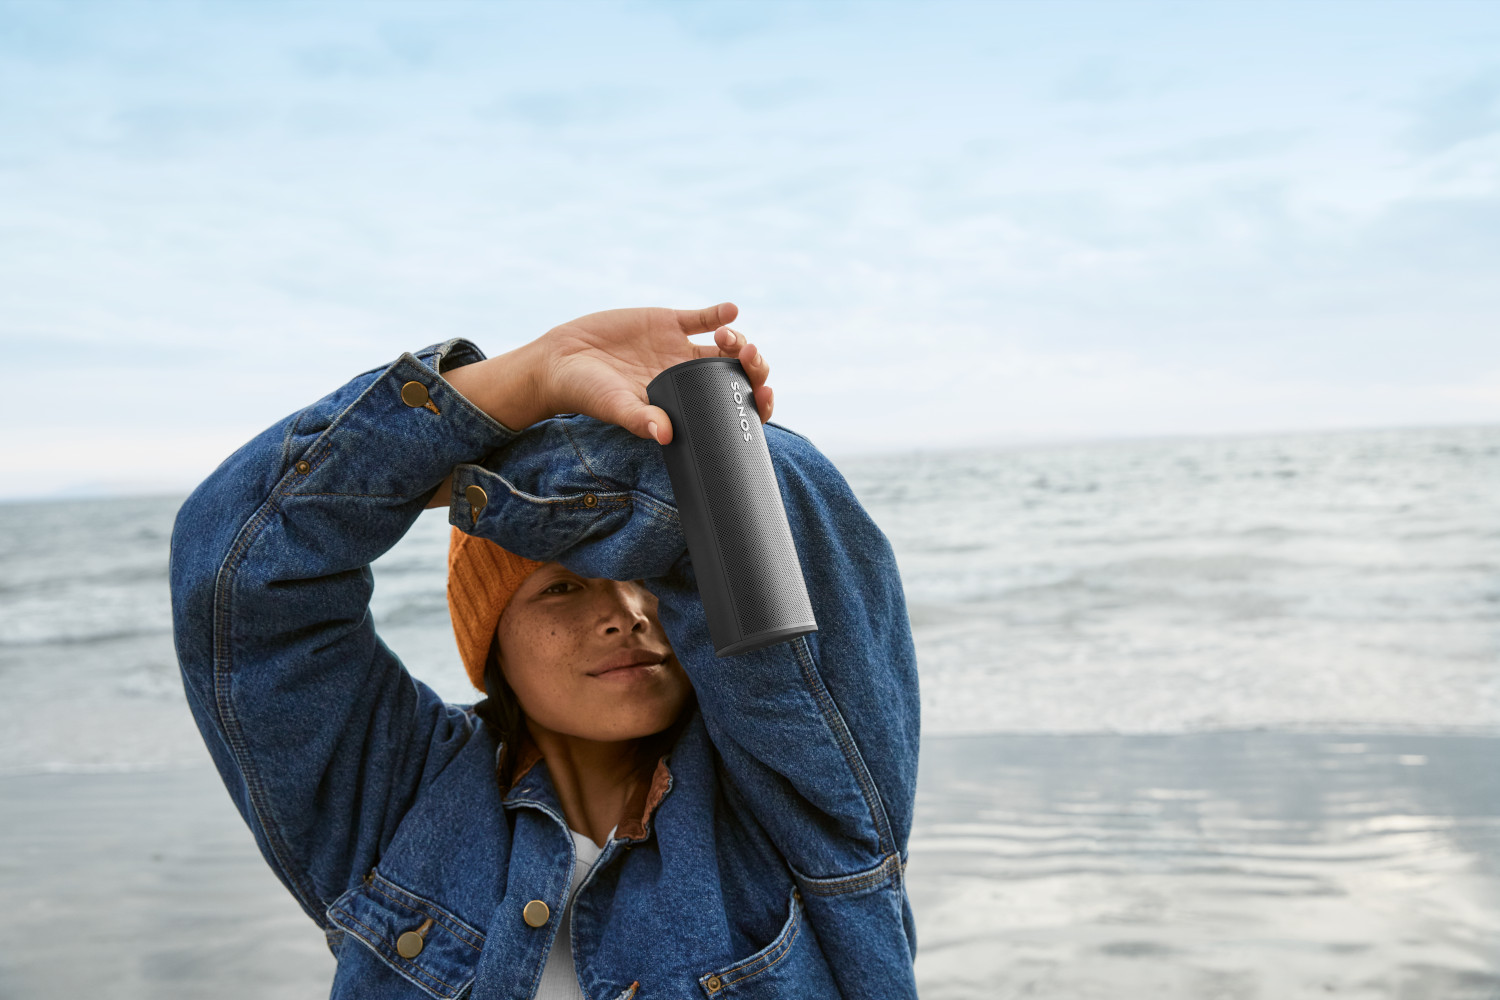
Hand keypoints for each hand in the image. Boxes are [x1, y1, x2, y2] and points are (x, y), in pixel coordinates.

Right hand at [535, 302, 773, 445]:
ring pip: (725, 345)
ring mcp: (679, 349)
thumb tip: (665, 436)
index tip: (764, 395)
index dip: (754, 403)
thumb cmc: (587, 394)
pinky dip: (719, 314)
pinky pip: (702, 318)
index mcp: (684, 402)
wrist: (560, 361)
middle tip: (751, 358)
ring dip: (738, 340)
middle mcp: (688, 377)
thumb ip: (640, 419)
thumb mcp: (614, 406)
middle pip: (736, 373)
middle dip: (754, 367)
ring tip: (727, 337)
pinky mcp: (667, 323)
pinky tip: (729, 310)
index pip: (730, 407)